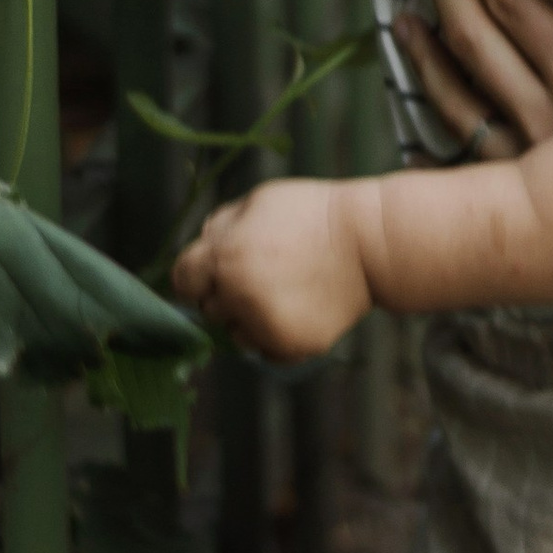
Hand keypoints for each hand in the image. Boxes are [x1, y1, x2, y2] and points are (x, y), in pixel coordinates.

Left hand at [174, 176, 374, 360]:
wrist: (369, 243)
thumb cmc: (312, 214)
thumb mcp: (260, 200)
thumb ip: (221, 225)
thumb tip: (200, 248)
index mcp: (225, 256)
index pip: (183, 281)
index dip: (198, 274)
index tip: (216, 271)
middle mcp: (238, 295)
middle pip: (209, 309)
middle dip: (227, 294)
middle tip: (263, 274)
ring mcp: (264, 324)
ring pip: (235, 335)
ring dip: (248, 320)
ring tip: (284, 293)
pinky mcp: (290, 345)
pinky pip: (265, 351)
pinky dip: (276, 337)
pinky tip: (299, 310)